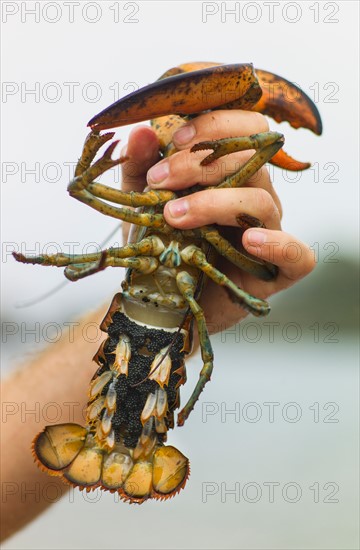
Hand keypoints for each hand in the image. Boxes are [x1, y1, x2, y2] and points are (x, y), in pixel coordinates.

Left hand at [121, 111, 314, 332]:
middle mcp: (256, 197)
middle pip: (251, 161)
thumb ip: (141, 171)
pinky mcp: (277, 272)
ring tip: (174, 217)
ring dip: (215, 203)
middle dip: (199, 164)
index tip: (174, 141)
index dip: (215, 125)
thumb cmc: (164, 248)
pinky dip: (279, 245)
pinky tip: (249, 242)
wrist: (165, 301)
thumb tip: (140, 133)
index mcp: (233, 175)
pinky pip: (298, 256)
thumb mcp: (144, 207)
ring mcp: (270, 233)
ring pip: (260, 202)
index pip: (246, 130)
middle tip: (159, 181)